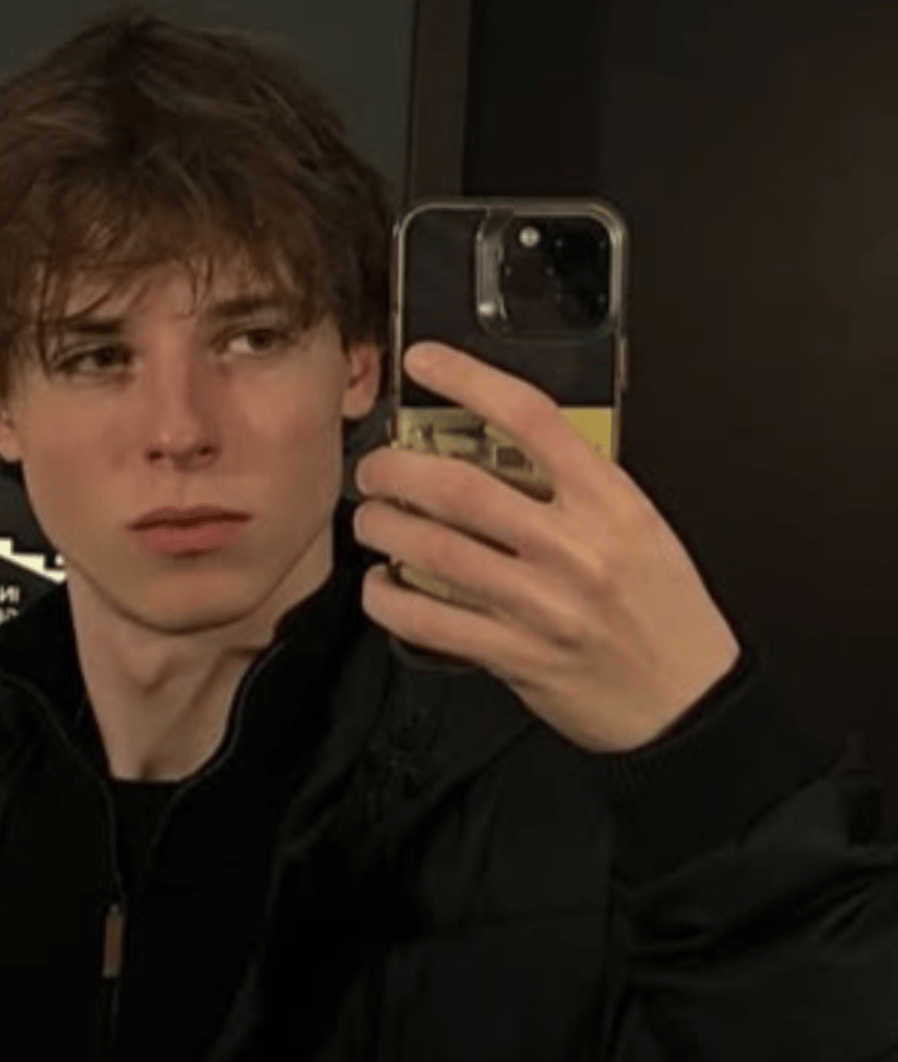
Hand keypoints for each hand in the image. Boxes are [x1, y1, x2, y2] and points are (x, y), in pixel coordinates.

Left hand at [352, 342, 740, 752]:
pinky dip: (391, 599)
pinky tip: (383, 586)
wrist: (689, 699)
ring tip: (372, 520)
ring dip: (384, 529)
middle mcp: (575, 549)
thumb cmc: (663, 610)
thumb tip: (497, 451)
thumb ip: (577, 488)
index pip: (533, 418)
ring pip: (436, 551)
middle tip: (376, 467)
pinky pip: (432, 621)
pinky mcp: (517, 656)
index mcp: (612, 503)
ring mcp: (544, 605)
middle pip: (461, 488)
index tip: (425, 362)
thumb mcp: (639, 528)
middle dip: (397, 469)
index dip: (469, 379)